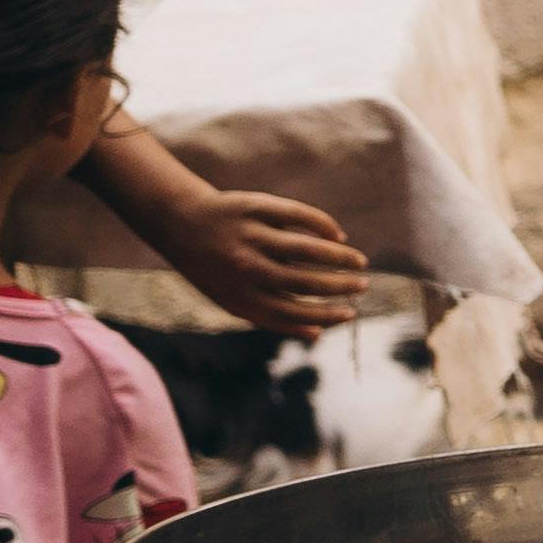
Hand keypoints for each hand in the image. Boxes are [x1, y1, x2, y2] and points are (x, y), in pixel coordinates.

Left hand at [162, 192, 370, 339]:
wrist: (179, 223)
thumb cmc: (215, 267)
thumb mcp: (232, 297)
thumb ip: (270, 315)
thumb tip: (317, 334)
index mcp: (238, 295)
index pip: (292, 312)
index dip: (326, 315)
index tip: (351, 313)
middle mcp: (244, 267)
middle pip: (305, 280)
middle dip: (340, 286)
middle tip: (363, 285)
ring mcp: (250, 236)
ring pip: (307, 249)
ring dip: (340, 257)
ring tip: (358, 262)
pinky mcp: (256, 207)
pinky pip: (299, 215)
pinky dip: (324, 225)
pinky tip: (337, 235)